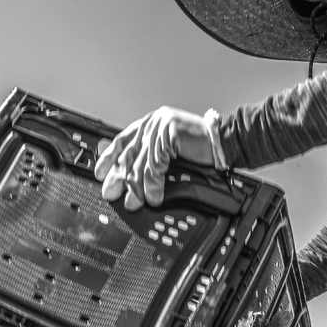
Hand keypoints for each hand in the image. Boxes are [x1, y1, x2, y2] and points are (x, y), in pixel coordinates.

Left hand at [94, 106, 215, 209]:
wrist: (225, 142)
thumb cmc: (202, 149)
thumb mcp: (172, 153)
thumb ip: (153, 160)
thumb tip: (134, 182)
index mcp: (150, 124)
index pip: (122, 140)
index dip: (109, 158)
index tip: (100, 173)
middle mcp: (152, 123)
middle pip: (128, 154)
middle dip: (118, 177)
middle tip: (111, 194)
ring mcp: (160, 126)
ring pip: (140, 163)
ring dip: (136, 187)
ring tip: (134, 202)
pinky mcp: (169, 132)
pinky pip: (155, 165)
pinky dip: (153, 185)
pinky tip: (154, 197)